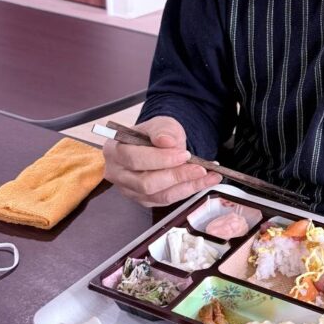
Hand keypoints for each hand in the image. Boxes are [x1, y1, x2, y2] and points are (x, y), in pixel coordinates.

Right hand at [102, 115, 221, 206]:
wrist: (159, 144)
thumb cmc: (155, 134)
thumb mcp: (160, 124)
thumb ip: (162, 130)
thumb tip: (166, 141)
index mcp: (115, 150)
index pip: (135, 159)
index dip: (161, 159)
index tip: (184, 154)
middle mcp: (118, 173)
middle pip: (145, 183)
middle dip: (176, 176)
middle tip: (200, 168)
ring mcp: (130, 190)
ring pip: (159, 196)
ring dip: (187, 186)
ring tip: (209, 176)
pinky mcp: (144, 200)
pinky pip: (167, 200)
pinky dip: (187, 191)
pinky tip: (203, 182)